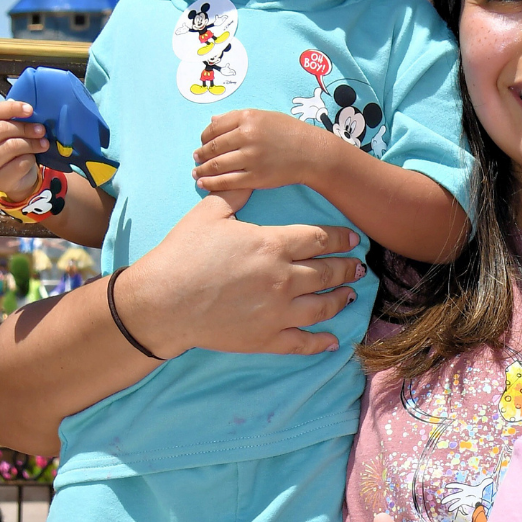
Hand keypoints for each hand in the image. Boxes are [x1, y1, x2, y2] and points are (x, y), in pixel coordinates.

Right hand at [0, 98, 44, 199]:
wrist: (15, 178)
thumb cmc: (10, 148)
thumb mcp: (8, 131)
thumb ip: (12, 119)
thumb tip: (27, 109)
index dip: (12, 108)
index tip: (30, 109)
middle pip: (1, 128)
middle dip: (25, 128)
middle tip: (41, 129)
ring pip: (11, 146)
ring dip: (32, 143)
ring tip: (43, 143)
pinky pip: (20, 162)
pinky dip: (31, 158)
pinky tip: (33, 158)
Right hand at [112, 195, 363, 358]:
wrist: (163, 302)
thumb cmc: (183, 254)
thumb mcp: (209, 214)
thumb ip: (236, 195)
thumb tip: (250, 180)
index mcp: (272, 245)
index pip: (319, 239)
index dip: (340, 238)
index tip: (353, 239)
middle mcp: (283, 278)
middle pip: (327, 271)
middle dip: (347, 268)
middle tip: (359, 267)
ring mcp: (278, 311)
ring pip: (323, 306)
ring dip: (341, 299)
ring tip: (350, 296)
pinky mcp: (266, 338)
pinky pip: (302, 342)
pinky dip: (321, 342)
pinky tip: (332, 341)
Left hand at [193, 109, 337, 198]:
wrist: (312, 153)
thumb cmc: (290, 132)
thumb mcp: (265, 117)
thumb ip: (238, 118)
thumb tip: (212, 120)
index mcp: (248, 118)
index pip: (215, 127)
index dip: (204, 137)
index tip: (202, 142)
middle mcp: (247, 136)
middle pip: (213, 147)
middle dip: (200, 154)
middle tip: (196, 158)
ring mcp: (250, 157)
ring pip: (216, 165)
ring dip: (202, 170)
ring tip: (196, 172)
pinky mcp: (255, 177)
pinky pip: (226, 181)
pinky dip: (211, 183)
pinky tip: (203, 184)